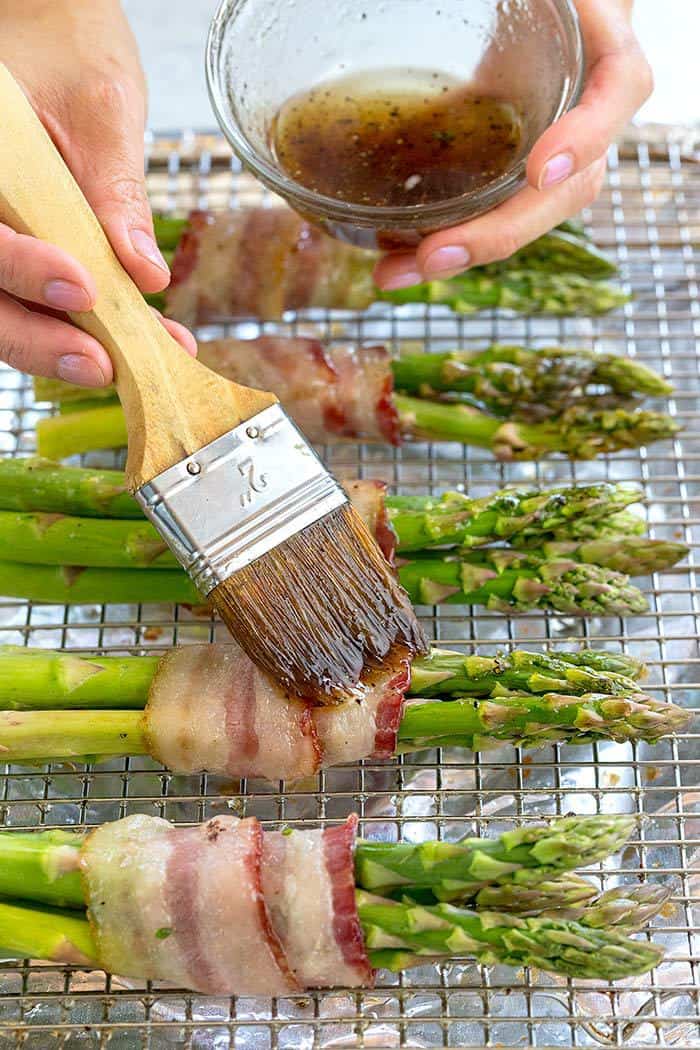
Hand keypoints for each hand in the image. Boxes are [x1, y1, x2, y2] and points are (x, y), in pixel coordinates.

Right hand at [0, 0, 195, 385]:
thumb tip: (146, 273)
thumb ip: (115, 192)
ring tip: (131, 363)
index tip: (81, 287)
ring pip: (4, 312)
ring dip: (63, 345)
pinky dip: (79, 328)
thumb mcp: (101, 110)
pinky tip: (134, 338)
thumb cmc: (67, 48)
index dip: (21, 270)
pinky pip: (34, 302)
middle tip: (101, 364)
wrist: (57, 31)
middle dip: (39, 339)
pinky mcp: (18, 254)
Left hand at [374, 0, 651, 289]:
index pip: (618, 93)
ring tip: (394, 274)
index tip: (540, 174)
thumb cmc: (539, 3)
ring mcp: (556, 151)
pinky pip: (488, 209)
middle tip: (433, 258)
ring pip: (524, 215)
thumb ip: (521, 2)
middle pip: (564, 191)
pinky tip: (394, 257)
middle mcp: (590, 116)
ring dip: (460, 252)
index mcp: (606, 59)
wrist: (540, 16)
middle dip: (496, 235)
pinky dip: (442, 234)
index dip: (585, 138)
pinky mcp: (515, 168)